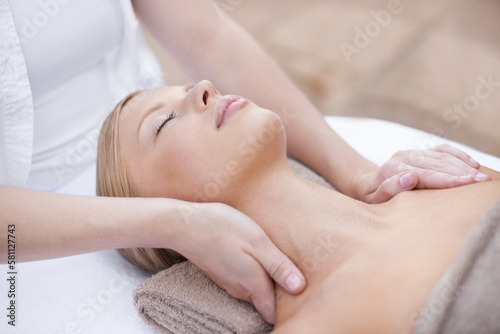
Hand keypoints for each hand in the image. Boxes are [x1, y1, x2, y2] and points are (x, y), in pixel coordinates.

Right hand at [174, 202, 305, 323]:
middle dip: (278, 293)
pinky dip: (251, 273)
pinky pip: (242, 280)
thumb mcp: (258, 242)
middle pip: (264, 301)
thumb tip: (300, 289)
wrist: (183, 224)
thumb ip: (279, 266)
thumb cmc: (223, 228)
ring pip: (253, 290)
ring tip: (275, 264)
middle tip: (290, 274)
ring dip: (264, 281)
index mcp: (253, 284)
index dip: (286, 306)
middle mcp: (240, 289)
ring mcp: (227, 283)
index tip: (298, 294)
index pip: (272, 312)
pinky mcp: (219, 273)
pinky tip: (253, 256)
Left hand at [356, 144, 490, 203]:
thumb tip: (409, 177)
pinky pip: (441, 150)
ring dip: (464, 165)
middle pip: (437, 164)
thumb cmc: (373, 197)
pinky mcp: (420, 152)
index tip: (469, 183)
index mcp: (392, 169)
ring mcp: (412, 153)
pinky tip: (473, 163)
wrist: (367, 184)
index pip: (426, 175)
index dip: (449, 179)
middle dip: (462, 173)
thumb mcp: (374, 199)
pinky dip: (458, 155)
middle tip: (484, 182)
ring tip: (483, 176)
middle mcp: (403, 157)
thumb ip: (388, 189)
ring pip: (442, 156)